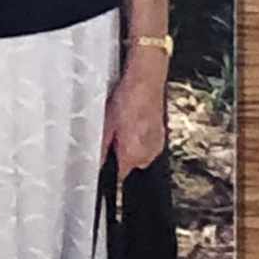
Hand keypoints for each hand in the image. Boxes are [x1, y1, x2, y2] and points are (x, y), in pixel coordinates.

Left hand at [100, 57, 166, 180]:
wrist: (145, 82)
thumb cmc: (127, 100)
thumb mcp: (106, 124)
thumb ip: (101, 147)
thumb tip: (97, 161)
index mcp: (133, 155)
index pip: (119, 175)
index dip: (110, 167)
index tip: (105, 159)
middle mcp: (148, 154)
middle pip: (130, 164)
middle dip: (120, 153)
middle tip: (113, 134)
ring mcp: (157, 145)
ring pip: (139, 154)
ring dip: (131, 145)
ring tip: (125, 125)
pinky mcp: (161, 135)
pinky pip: (148, 143)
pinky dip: (141, 137)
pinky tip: (135, 122)